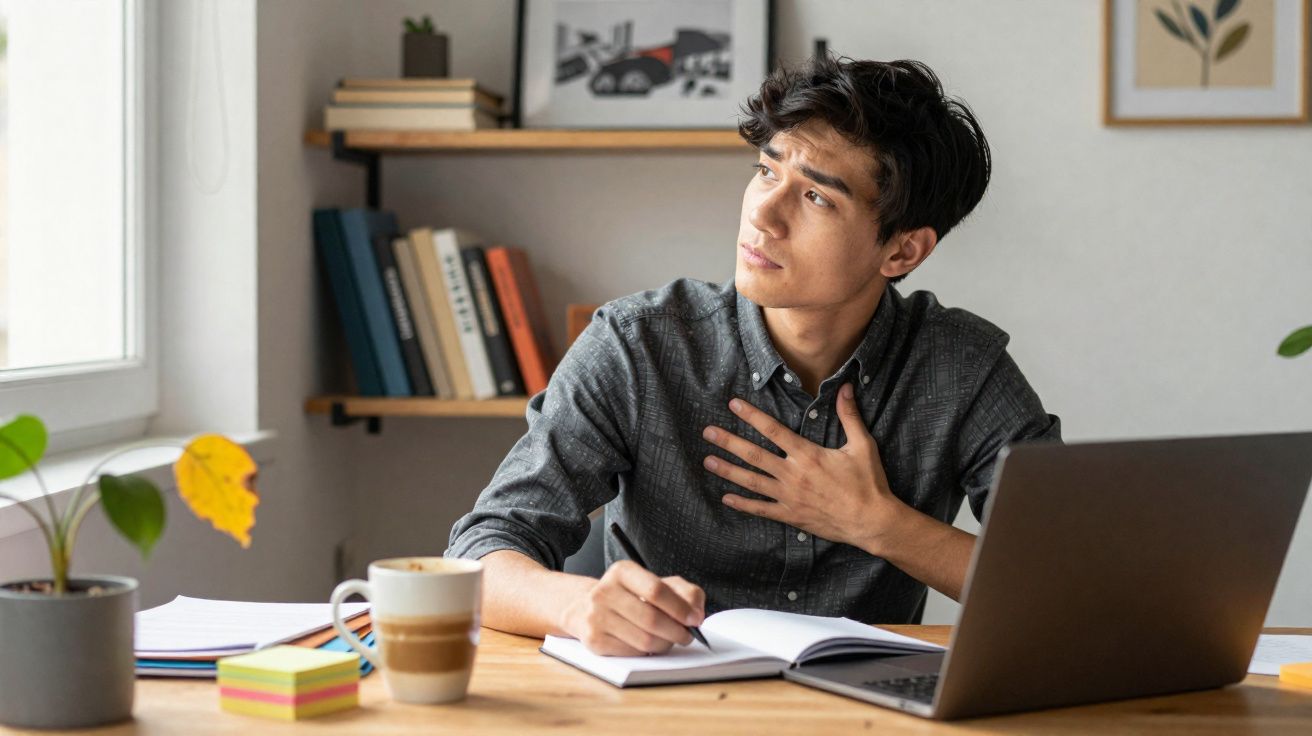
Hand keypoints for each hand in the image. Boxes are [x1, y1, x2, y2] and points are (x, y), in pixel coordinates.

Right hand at [558, 560, 705, 655]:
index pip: (656, 590)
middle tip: (687, 635)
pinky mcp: (594, 640)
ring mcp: (596, 617)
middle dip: (677, 631)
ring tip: (669, 639)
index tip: (695, 619)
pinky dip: (647, 652)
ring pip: (644, 640)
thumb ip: (684, 592)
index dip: (680, 608)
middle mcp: (604, 591)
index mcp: (622, 572)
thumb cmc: (629, 596)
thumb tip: (697, 613)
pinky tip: (648, 644)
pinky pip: (632, 652)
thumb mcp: (655, 583)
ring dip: (665, 644)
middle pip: (652, 619)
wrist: (584, 607)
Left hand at [702, 383, 907, 551]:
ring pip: (752, 481)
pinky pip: (761, 509)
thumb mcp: (862, 445)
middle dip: (729, 442)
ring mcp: (789, 497)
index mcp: (808, 455)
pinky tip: (726, 498)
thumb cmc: (868, 483)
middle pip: (754, 455)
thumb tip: (844, 387)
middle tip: (707, 432)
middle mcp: (793, 474)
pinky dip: (743, 504)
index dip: (752, 416)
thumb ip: (850, 416)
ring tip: (708, 461)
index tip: (733, 405)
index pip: (773, 430)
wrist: (871, 521)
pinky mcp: (791, 516)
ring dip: (728, 470)